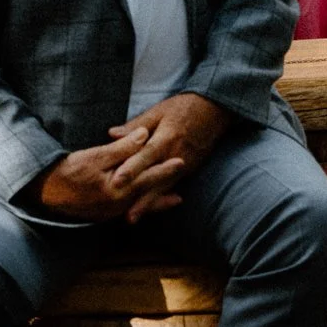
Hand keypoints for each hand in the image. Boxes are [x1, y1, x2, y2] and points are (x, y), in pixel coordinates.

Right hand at [33, 128, 178, 223]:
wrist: (45, 192)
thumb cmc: (69, 171)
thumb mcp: (96, 155)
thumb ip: (122, 147)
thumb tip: (145, 134)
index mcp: (116, 190)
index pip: (147, 177)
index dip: (165, 169)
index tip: (182, 161)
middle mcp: (116, 205)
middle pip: (146, 193)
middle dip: (166, 186)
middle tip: (184, 179)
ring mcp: (110, 212)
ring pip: (139, 204)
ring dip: (157, 200)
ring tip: (176, 198)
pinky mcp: (103, 213)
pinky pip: (128, 209)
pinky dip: (140, 206)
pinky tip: (146, 205)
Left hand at [105, 93, 228, 221]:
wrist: (214, 109)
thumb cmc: (183, 108)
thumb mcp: (159, 111)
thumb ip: (136, 125)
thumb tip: (111, 134)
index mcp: (166, 137)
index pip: (146, 155)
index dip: (132, 168)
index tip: (117, 181)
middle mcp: (176, 154)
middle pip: (155, 179)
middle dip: (141, 199)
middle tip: (127, 215)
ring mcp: (185, 164)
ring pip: (163, 188)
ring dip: (149, 204)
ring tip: (133, 218)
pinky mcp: (189, 169)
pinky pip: (171, 186)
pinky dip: (159, 198)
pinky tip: (148, 210)